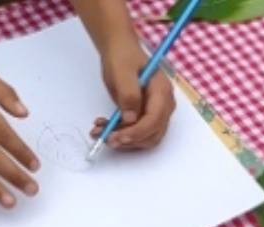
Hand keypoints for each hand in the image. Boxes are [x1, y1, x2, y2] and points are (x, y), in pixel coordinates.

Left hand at [92, 35, 174, 149]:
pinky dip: (120, 133)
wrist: (119, 50)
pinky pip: (136, 132)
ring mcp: (156, 113)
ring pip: (144, 137)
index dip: (137, 132)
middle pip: (152, 134)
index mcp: (162, 93)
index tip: (117, 137)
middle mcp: (164, 107)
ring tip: (99, 132)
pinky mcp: (145, 117)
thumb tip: (130, 119)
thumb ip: (128, 94)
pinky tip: (103, 127)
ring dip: (123, 139)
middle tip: (106, 139)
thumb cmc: (122, 56)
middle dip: (129, 139)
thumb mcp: (122, 71)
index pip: (154, 121)